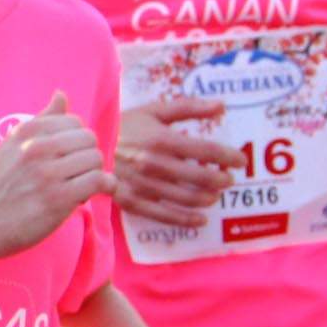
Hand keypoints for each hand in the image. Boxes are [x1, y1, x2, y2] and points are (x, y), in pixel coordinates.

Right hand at [0, 94, 110, 269]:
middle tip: (79, 172)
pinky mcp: (58, 199)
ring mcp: (48, 174)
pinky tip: (101, 191)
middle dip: (88, 155)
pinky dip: (107, 186)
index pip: (73, 122)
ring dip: (96, 172)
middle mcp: (37, 149)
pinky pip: (98, 181)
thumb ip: (39, 121)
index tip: (70, 156)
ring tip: (85, 184)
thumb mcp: (10, 146)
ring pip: (95, 159)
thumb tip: (61, 94)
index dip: (77, 140)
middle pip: (88, 139)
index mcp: (27, 133)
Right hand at [111, 95, 244, 229]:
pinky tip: (200, 219)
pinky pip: (165, 216)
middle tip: (228, 178)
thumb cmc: (123, 126)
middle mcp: (155, 164)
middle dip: (221, 179)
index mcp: (162, 139)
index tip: (240, 160)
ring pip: (187, 198)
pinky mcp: (133, 201)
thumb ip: (188, 107)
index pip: (207, 150)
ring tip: (215, 195)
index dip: (229, 156)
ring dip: (208, 198)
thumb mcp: (153, 110)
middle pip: (201, 177)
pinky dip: (187, 220)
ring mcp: (144, 185)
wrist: (86, 147)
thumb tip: (222, 106)